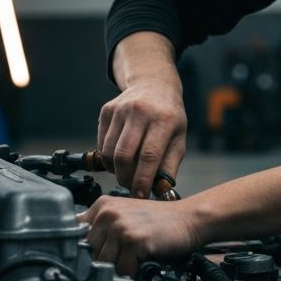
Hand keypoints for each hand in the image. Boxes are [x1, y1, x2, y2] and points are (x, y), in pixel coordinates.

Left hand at [78, 195, 201, 275]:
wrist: (189, 219)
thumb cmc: (159, 221)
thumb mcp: (124, 216)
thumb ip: (101, 227)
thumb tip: (76, 248)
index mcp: (102, 205)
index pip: (74, 233)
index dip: (81, 250)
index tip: (89, 258)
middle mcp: (108, 213)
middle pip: (88, 252)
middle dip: (101, 261)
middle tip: (119, 259)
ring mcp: (121, 226)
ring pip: (102, 264)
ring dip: (117, 269)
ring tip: (131, 260)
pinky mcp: (134, 241)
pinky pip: (122, 270)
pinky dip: (130, 273)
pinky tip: (140, 263)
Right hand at [97, 79, 186, 197]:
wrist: (153, 85)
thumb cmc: (168, 117)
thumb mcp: (179, 139)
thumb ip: (169, 166)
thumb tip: (159, 191)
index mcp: (163, 120)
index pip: (149, 155)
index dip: (142, 179)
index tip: (140, 195)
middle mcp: (140, 112)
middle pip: (124, 155)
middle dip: (125, 178)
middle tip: (132, 187)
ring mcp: (121, 109)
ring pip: (109, 152)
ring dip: (115, 170)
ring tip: (127, 172)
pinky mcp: (106, 110)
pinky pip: (101, 144)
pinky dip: (108, 158)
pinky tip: (119, 158)